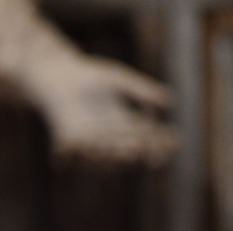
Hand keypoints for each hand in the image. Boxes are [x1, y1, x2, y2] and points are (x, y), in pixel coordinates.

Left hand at [29, 52, 177, 165]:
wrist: (58, 75)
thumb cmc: (90, 76)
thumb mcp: (121, 81)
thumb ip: (142, 91)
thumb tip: (170, 100)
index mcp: (123, 127)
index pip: (146, 138)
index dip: (160, 141)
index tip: (174, 140)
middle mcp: (107, 139)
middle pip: (128, 150)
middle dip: (141, 149)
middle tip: (152, 145)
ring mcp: (86, 141)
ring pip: (105, 154)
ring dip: (118, 152)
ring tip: (131, 147)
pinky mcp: (66, 138)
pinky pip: (76, 148)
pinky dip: (82, 150)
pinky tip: (91, 146)